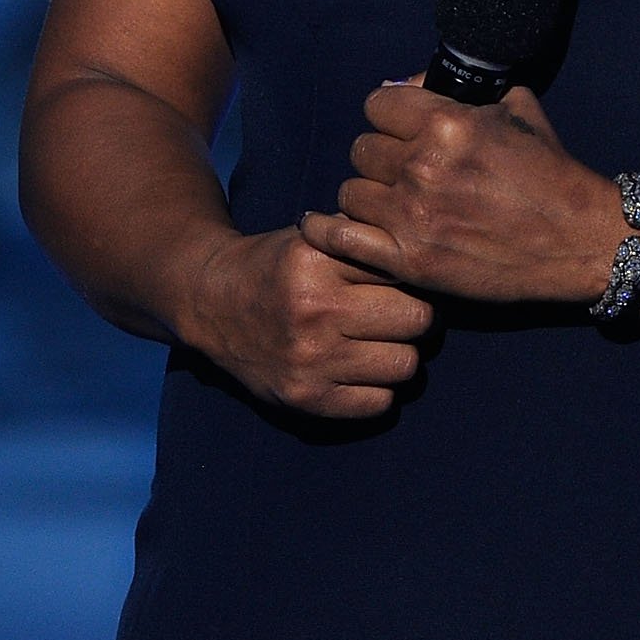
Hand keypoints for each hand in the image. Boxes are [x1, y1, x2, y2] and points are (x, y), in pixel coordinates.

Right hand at [177, 224, 435, 418]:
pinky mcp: (305, 398)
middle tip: (398, 314)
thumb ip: (364, 239)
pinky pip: (380, 403)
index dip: (408, 276)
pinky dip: (378, 389)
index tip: (399, 282)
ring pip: (406, 365)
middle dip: (416, 316)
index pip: (402, 272)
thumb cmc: (275, 265)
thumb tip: (427, 254)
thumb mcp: (313, 236)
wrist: (212, 303)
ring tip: (380, 343)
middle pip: (417, 320)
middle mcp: (313, 312)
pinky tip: (359, 370)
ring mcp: (309, 361)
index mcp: (316, 263)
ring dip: (401, 354)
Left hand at [307, 82, 614, 304]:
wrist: (580, 241)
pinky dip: (326, 229)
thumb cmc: (551, 174)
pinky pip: (341, 237)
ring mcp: (412, 217)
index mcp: (447, 124)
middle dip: (379, 157)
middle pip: (361, 149)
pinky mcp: (410, 260)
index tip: (399, 129)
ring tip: (388, 203)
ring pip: (351, 191)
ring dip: (367, 195)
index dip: (388, 116)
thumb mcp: (516, 111)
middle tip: (399, 172)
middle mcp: (423, 167)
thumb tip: (405, 85)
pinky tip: (319, 224)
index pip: (377, 105)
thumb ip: (461, 93)